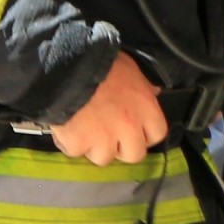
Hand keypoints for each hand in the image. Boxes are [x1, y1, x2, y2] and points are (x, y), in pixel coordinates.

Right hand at [49, 51, 166, 165]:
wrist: (68, 69)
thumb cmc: (103, 65)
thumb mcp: (131, 70)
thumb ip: (144, 86)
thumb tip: (153, 92)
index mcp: (146, 110)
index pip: (157, 134)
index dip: (145, 134)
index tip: (135, 129)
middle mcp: (129, 130)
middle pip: (134, 155)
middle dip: (122, 148)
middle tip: (109, 135)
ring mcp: (104, 141)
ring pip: (103, 158)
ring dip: (94, 147)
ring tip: (84, 128)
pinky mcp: (78, 145)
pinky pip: (75, 151)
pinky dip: (70, 142)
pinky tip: (66, 126)